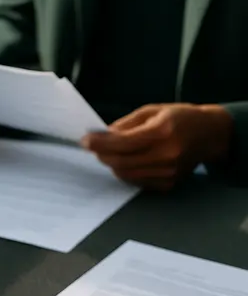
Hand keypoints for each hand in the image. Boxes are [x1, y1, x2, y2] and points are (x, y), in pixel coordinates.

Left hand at [82, 103, 232, 189]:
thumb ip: (125, 125)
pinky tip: (126, 160)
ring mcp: (168, 172)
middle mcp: (167, 154)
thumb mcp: (152, 111)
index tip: (85, 140)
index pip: (122, 143)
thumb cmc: (179, 118)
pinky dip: (126, 172)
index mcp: (162, 131)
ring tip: (109, 152)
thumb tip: (100, 135)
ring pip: (125, 174)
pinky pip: (136, 181)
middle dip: (102, 154)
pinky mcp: (168, 184)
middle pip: (120, 161)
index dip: (99, 143)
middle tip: (93, 146)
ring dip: (112, 163)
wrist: (209, 134)